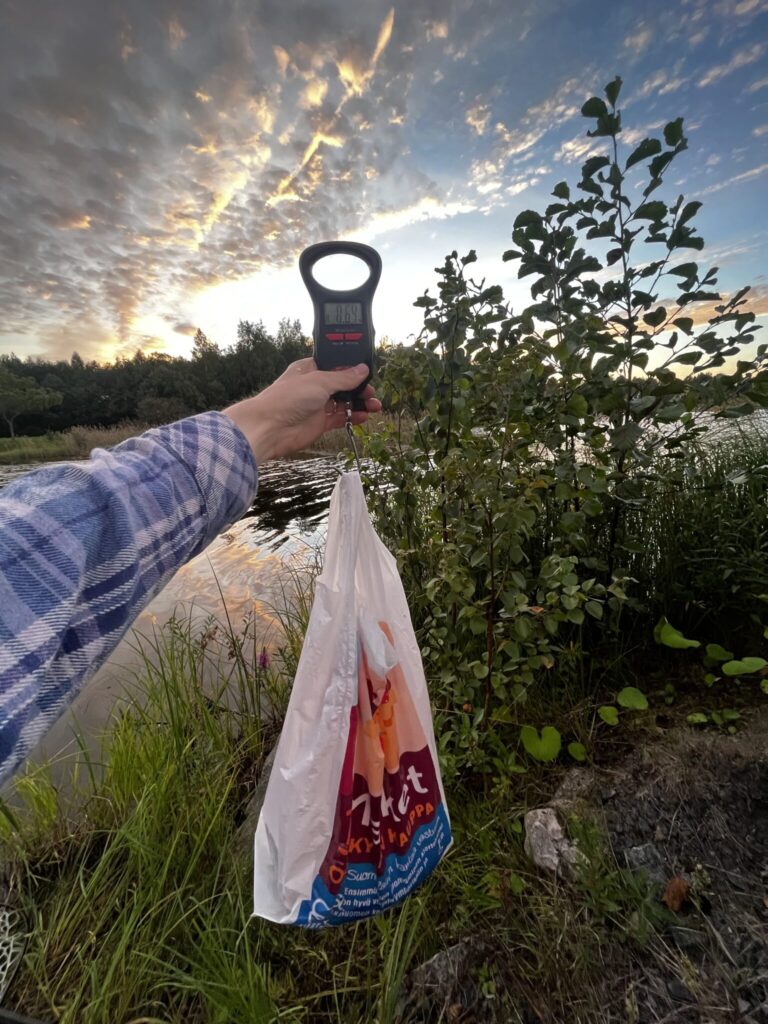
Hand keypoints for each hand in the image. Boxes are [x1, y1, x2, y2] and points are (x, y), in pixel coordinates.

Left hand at [223, 358, 381, 462]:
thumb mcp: (320, 381)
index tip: (368, 373)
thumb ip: (344, 377)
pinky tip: (364, 416)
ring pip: (343, 403)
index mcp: (310, 369)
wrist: (269, 428)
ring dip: (359, 404)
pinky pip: (340, 418)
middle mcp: (314, 386)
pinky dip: (352, 417)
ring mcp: (316, 405)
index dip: (353, 369)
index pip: (336, 366)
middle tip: (372, 393)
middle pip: (343, 385)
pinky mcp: (319, 423)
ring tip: (375, 406)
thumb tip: (362, 369)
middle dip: (359, 389)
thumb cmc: (287, 399)